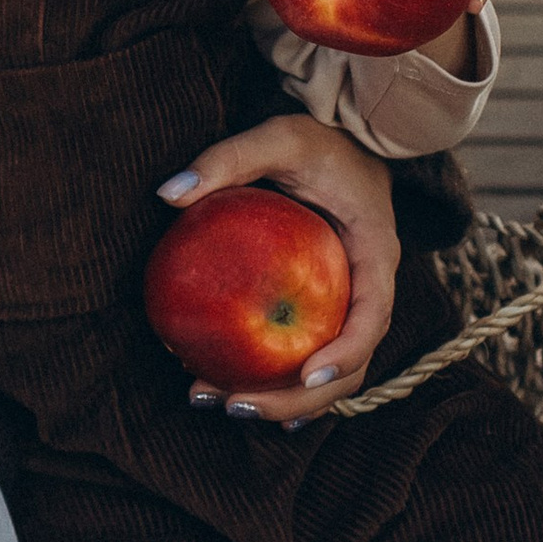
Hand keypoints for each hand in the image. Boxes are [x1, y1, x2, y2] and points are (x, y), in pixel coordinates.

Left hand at [161, 112, 398, 422]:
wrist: (346, 139)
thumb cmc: (318, 139)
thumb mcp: (278, 135)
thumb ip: (227, 158)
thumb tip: (168, 193)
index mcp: (375, 253)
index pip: (372, 317)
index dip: (346, 354)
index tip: (305, 377)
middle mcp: (368, 290)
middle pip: (349, 365)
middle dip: (298, 400)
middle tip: (236, 406)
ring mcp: (349, 304)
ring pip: (328, 373)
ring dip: (282, 402)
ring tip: (218, 403)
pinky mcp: (327, 308)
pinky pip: (309, 354)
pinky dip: (278, 383)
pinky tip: (235, 398)